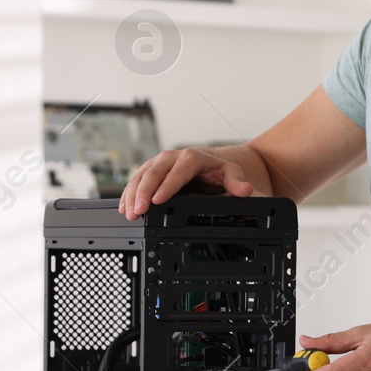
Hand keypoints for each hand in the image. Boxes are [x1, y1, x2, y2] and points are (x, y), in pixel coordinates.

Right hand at [117, 148, 254, 219]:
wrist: (209, 162)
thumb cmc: (218, 170)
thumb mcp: (231, 175)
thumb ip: (237, 184)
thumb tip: (246, 190)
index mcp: (191, 158)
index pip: (177, 172)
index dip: (166, 186)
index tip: (158, 200)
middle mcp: (172, 157)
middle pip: (154, 173)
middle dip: (144, 193)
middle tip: (138, 211)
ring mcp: (159, 162)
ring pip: (142, 176)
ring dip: (132, 194)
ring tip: (128, 213)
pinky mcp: (151, 169)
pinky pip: (137, 180)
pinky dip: (129, 193)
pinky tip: (124, 206)